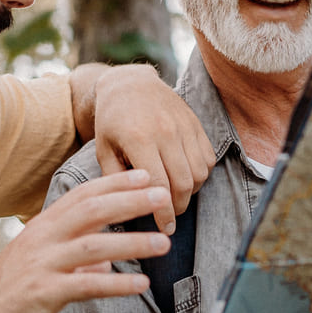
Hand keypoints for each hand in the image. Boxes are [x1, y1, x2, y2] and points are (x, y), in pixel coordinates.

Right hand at [0, 171, 172, 312]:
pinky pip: (87, 286)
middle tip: (163, 196)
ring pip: (94, 247)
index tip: (145, 176)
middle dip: (130, 201)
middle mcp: (43, 238)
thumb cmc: (10, 291)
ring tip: (164, 244)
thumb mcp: (41, 264)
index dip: (115, 183)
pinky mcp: (44, 293)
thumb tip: (104, 266)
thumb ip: (74, 260)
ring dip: (132, 243)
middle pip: (91, 211)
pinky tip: (142, 285)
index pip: (83, 195)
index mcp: (43, 226)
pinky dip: (117, 285)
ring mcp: (43, 264)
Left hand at [89, 65, 212, 231]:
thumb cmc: (112, 121)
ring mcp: (183, 127)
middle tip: (170, 216)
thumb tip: (127, 211)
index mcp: (138, 140)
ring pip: (199, 174)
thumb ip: (115, 180)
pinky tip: (186, 177)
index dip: (164, 213)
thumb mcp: (103, 150)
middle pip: (183, 184)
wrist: (130, 84)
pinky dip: (201, 175)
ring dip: (191, 192)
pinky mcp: (195, 124)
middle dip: (178, 207)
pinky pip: (208, 159)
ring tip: (176, 196)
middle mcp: (165, 132)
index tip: (165, 228)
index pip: (158, 187)